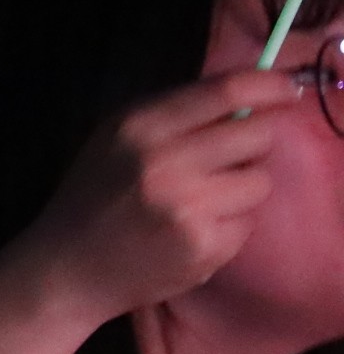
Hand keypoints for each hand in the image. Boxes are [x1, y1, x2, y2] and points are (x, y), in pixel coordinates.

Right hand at [0, 70, 305, 353]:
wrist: (67, 268)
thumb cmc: (94, 195)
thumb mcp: (116, 138)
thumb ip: (175, 113)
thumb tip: (251, 95)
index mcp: (139, 127)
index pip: (226, 92)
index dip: (269, 85)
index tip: (285, 89)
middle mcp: (165, 163)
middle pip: (258, 134)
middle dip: (252, 143)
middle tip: (228, 157)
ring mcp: (188, 208)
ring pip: (260, 181)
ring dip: (240, 188)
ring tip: (202, 200)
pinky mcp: (205, 247)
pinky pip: (248, 223)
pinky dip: (228, 226)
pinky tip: (192, 232)